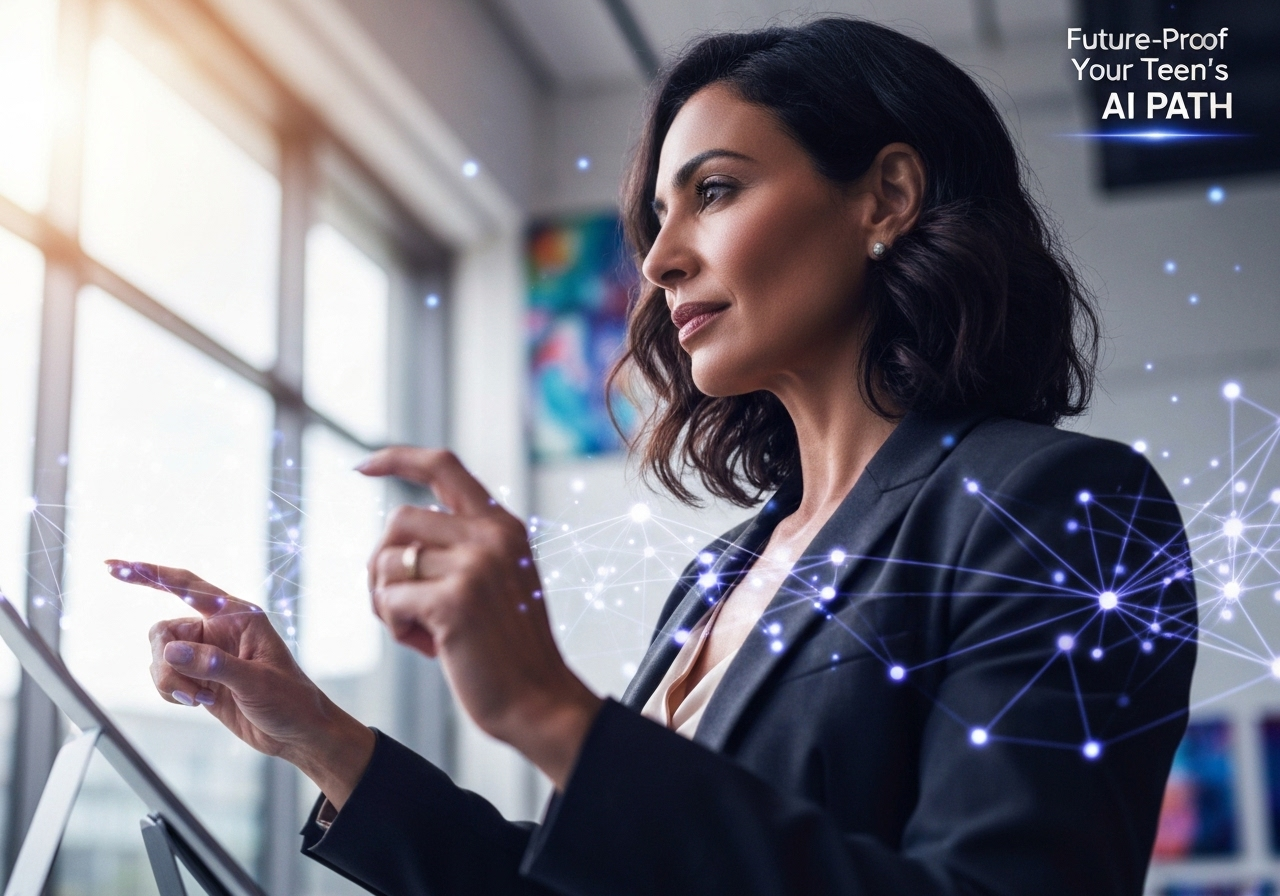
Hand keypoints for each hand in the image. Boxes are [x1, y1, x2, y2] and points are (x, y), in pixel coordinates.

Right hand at [106, 560, 374, 807]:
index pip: (186, 586)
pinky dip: (171, 692)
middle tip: (188, 691)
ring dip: (170, 682)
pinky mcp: (199, 677)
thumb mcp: (255, 682)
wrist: (296, 732)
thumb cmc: (289, 700)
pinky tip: (199, 702)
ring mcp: (206, 654)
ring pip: (160, 657)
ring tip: (200, 700)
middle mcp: (218, 629)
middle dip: (165, 663)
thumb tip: (170, 652)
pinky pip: (165, 677)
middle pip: (163, 631)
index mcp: (238, 615)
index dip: (149, 574)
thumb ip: (212, 665)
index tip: (113, 567)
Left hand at [359, 448, 601, 787]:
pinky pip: (388, 600)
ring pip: (387, 561)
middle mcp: (491, 536)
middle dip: (382, 562)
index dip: (397, 459)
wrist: (540, 701)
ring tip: (416, 627)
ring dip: (386, 599)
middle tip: (398, 604)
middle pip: (399, 519)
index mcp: (502, 525)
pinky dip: (394, 625)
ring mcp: (475, 566)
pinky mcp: (455, 602)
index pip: (443, 466)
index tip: (363, 466)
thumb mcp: (498, 580)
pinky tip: (424, 645)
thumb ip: (463, 548)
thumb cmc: (507, 649)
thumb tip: (397, 536)